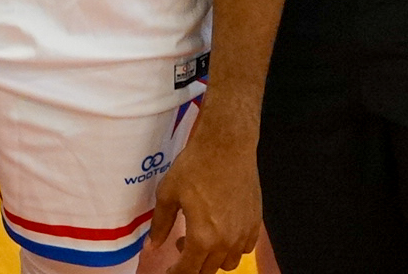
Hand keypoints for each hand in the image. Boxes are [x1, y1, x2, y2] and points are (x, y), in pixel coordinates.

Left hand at [146, 111, 260, 272]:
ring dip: (212, 259)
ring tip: (201, 238)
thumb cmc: (195, 167)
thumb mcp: (168, 194)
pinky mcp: (255, 224)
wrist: (227, 147)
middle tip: (180, 247)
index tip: (168, 270)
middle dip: (191, 265)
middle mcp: (226, 242)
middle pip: (208, 270)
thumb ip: (160, 224)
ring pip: (228, 263)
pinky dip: (231, 248)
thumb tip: (152, 245)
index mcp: (202, 238)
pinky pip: (244, 249)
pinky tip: (220, 231)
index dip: (175, 273)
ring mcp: (244, 234)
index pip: (188, 270)